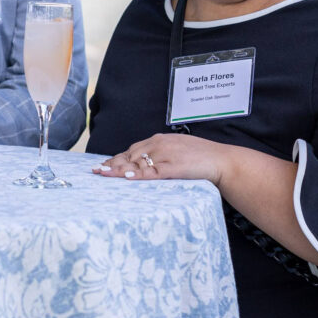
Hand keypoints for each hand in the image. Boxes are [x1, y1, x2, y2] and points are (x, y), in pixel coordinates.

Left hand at [92, 133, 226, 186]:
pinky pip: (152, 172)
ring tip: (103, 174)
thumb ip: (160, 155)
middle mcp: (159, 145)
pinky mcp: (173, 167)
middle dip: (112, 164)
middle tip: (96, 172)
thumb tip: (144, 165)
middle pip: (130, 155)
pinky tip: (127, 177)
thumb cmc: (201, 158)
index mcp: (159, 140)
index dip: (116, 158)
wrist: (221, 161)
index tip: (103, 166)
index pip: (132, 150)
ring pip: (137, 163)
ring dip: (118, 169)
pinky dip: (138, 175)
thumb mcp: (176, 151)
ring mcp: (165, 155)